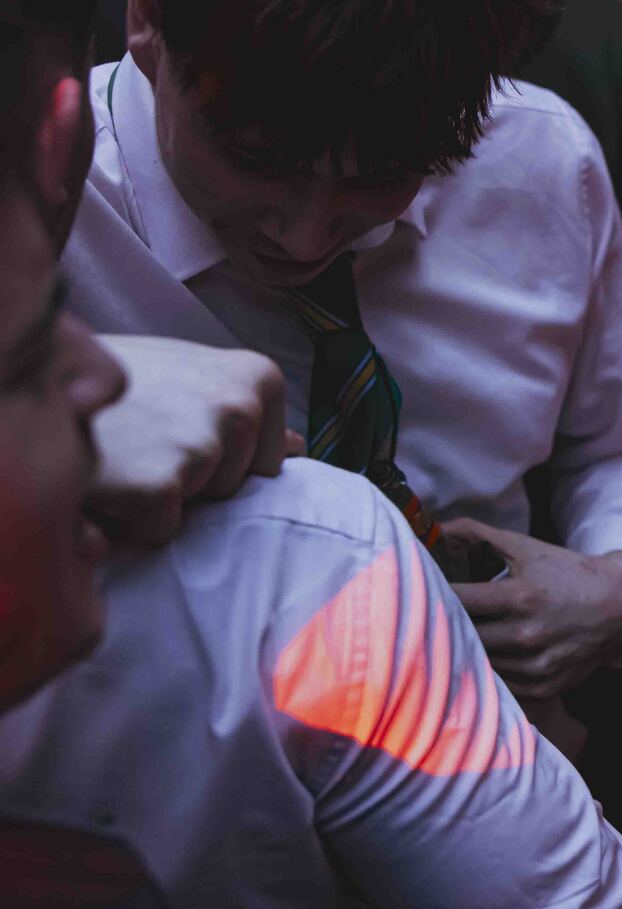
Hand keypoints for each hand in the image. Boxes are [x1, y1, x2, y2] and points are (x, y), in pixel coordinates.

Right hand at [85, 337, 299, 545]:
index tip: (176, 429)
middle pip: (238, 487)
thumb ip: (245, 412)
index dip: (218, 460)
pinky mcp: (164, 486)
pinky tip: (110, 478)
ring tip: (127, 454)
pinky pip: (162, 529)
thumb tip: (299, 447)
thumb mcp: (189, 380)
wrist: (35, 387)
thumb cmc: (118, 388)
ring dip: (163, 495)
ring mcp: (203, 444)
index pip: (269, 460)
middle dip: (194, 479)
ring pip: (202, 509)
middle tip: (145, 442)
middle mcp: (240, 405)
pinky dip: (131, 520)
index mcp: (258, 378)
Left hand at [443, 518, 621, 699]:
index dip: (437, 593)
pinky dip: (491, 669)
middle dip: (447, 624)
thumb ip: (479, 535)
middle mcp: (526, 635)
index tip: (426, 589)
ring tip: (457, 636)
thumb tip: (437, 527)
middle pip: (463, 635)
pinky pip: (501, 683)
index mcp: (520, 597)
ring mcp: (536, 665)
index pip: (458, 600)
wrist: (619, 605)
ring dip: (467, 649)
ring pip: (479, 662)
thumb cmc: (567, 573)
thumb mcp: (527, 548)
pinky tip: (488, 654)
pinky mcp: (544, 686)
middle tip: (433, 615)